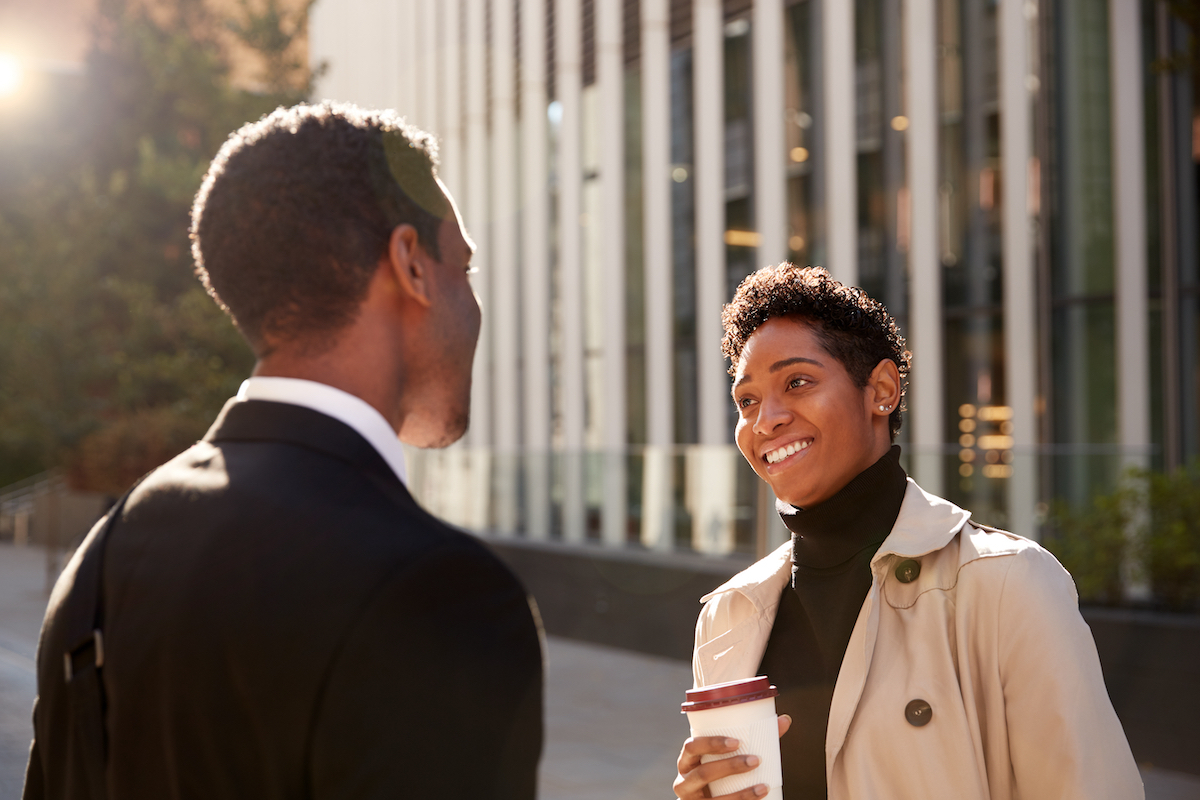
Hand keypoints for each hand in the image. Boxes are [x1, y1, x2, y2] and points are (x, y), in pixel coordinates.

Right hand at [672, 715, 790, 798]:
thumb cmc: (718, 774)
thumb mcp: (724, 759)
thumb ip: (753, 740)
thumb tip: (785, 720)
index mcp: (687, 761)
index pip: (691, 747)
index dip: (711, 743)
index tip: (737, 741)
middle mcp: (683, 782)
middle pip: (703, 773)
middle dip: (730, 767)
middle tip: (755, 760)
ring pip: (714, 799)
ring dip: (741, 794)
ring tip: (763, 787)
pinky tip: (759, 799)